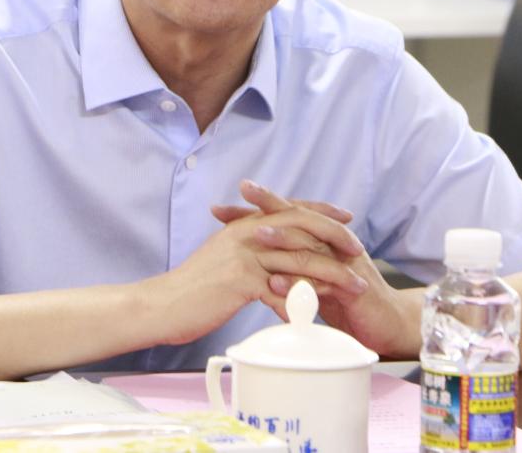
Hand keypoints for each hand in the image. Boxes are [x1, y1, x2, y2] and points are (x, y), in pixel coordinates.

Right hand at [144, 183, 369, 346]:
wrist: (162, 304)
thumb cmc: (193, 288)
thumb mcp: (223, 259)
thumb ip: (249, 252)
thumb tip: (274, 259)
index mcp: (243, 226)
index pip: (290, 209)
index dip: (321, 211)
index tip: (346, 218)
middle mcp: (246, 234)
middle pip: (302, 227)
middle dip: (336, 239)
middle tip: (359, 252)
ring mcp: (243, 256)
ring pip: (299, 259)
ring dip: (331, 275)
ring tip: (354, 287)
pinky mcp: (240, 280)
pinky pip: (282, 290)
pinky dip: (303, 302)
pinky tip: (318, 313)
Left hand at [230, 182, 421, 357]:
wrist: (387, 324)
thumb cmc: (346, 301)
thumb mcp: (311, 280)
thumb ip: (287, 267)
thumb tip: (251, 263)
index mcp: (320, 240)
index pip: (284, 217)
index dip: (253, 211)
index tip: (219, 208)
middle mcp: (331, 244)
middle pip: (298, 216)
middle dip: (268, 204)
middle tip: (243, 191)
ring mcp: (343, 263)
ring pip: (310, 245)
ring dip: (283, 238)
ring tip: (255, 233)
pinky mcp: (351, 288)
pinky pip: (322, 283)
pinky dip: (298, 284)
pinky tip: (275, 284)